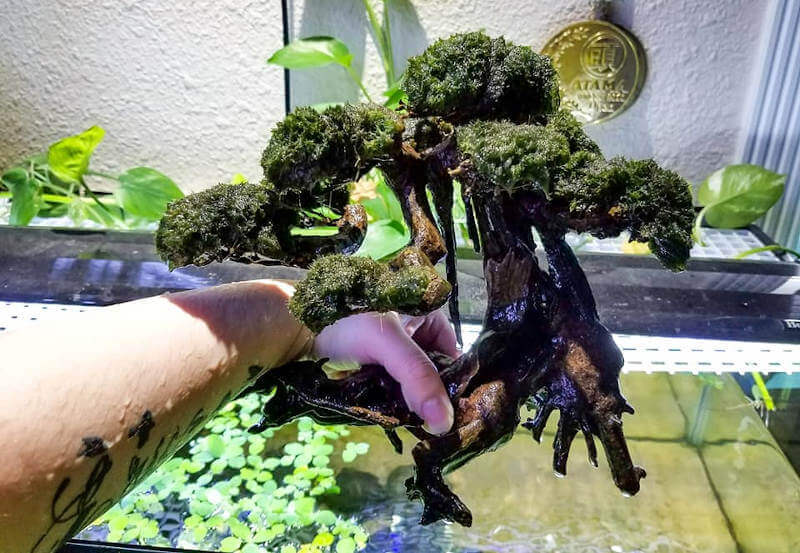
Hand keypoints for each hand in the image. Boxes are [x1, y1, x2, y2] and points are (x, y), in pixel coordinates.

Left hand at [312, 310, 458, 434]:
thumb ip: (417, 378)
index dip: (454, 383)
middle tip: (432, 424)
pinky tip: (396, 416)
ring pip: (415, 383)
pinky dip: (397, 402)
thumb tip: (444, 423)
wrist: (295, 329)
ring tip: (416, 424)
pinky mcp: (376, 367)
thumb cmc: (343, 321)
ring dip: (414, 403)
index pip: (454, 354)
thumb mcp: (387, 343)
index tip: (451, 412)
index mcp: (426, 311)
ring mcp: (395, 350)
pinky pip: (396, 388)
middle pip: (435, 371)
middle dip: (431, 396)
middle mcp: (415, 330)